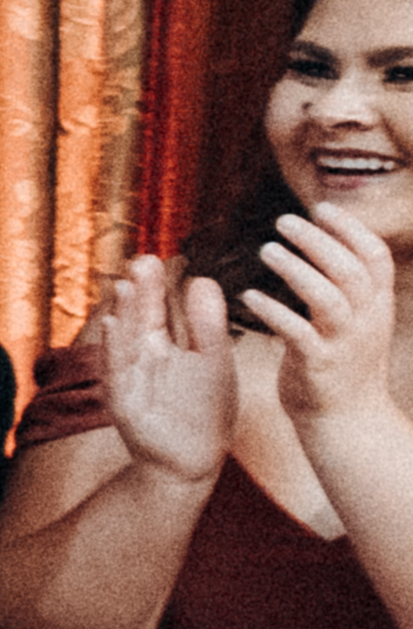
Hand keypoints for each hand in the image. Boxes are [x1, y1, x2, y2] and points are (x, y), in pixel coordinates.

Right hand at [79, 254, 239, 471]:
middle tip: (143, 260)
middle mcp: (140, 358)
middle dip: (140, 291)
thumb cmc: (203, 411)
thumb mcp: (214, 361)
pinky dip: (113, 349)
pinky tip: (113, 325)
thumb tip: (201, 279)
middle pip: (138, 318)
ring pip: (124, 341)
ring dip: (123, 314)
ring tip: (128, 285)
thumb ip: (207, 324)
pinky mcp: (124, 402)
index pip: (157, 308)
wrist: (193, 461)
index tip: (161, 257)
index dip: (158, 285)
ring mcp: (129, 379)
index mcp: (161, 345)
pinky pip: (116, 373)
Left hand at [263, 204, 394, 426]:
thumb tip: (322, 244)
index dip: (351, 228)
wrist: (348, 421)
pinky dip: (274, 311)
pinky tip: (249, 297)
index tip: (322, 207)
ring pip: (327, 297)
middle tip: (285, 220)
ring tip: (266, 250)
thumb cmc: (344, 364)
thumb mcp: (358, 321)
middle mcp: (367, 320)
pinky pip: (297, 333)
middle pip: (349, 269)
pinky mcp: (319, 365)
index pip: (374, 256)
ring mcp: (345, 343)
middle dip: (318, 240)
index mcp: (378, 305)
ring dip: (296, 269)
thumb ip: (347, 288)